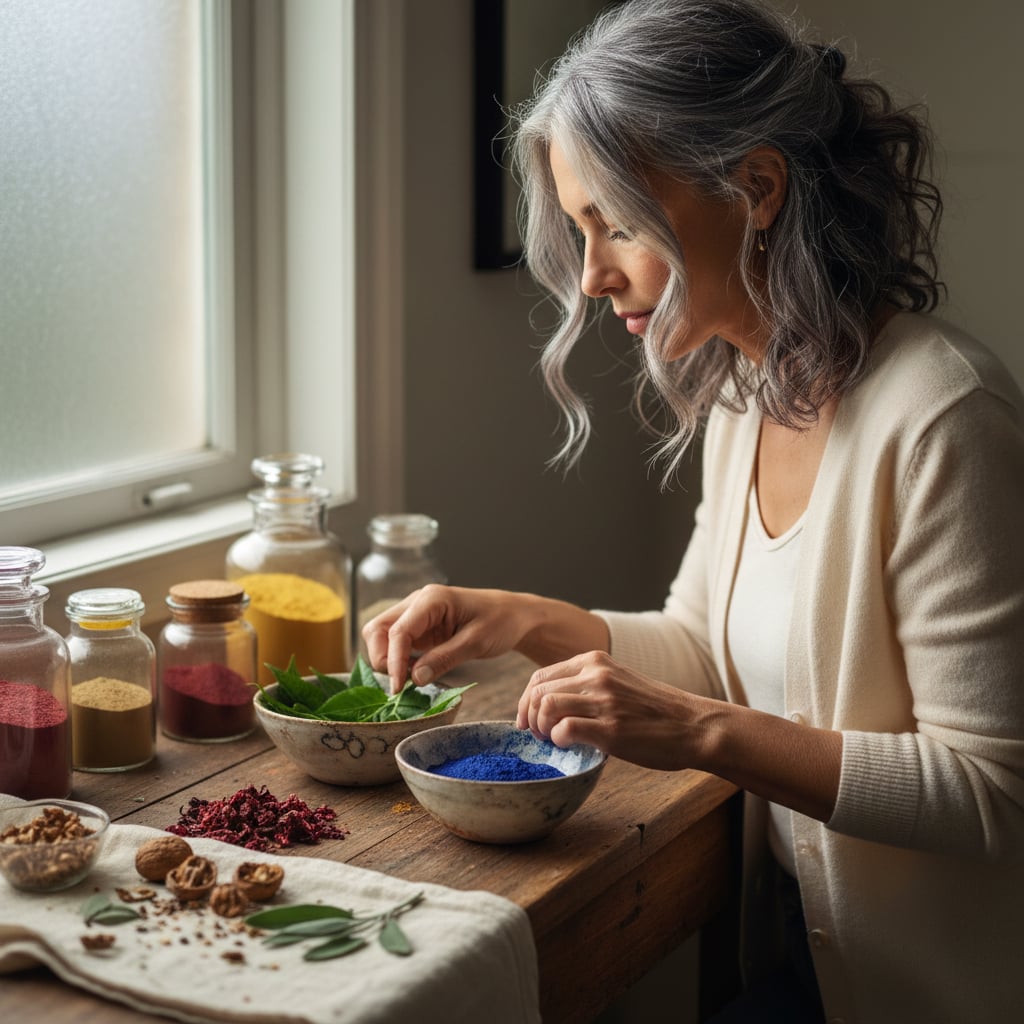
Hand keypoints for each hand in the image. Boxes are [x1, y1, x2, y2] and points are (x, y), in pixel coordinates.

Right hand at [362, 586, 534, 692]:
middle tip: (401, 683)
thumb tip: (414, 679)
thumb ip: (444, 659)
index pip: (397, 630)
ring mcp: (416, 614)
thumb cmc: (500, 622)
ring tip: (410, 679)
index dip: (393, 661)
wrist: (514, 615)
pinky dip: (398, 660)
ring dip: (388, 659)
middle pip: (377, 629)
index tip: (399, 688)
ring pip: (381, 635)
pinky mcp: (419, 627)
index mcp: (431, 599)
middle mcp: (417, 603)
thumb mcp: (475, 642)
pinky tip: (415, 673)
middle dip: (382, 658)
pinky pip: (396, 643)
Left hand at [516, 650, 706, 770]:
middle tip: (536, 735)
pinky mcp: (611, 728)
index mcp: (595, 661)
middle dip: (528, 715)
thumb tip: (552, 705)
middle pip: (538, 690)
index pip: (541, 675)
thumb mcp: (620, 682)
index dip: (527, 700)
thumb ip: (589, 685)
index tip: (528, 719)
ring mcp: (604, 700)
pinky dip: (558, 740)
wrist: (695, 725)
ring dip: (541, 728)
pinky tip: (569, 746)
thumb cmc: (657, 711)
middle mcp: (597, 675)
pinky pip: (565, 729)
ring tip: (551, 741)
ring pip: (547, 706)